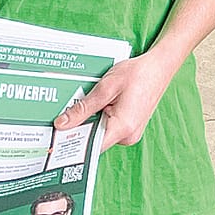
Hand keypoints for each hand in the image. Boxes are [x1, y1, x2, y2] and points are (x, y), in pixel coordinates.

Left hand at [55, 50, 178, 148]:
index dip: (71, 144)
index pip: (91, 147)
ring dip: (89, 122)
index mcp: (122, 128)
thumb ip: (83, 108)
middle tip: (60, 118)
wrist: (160, 67)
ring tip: (80, 106)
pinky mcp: (130, 126)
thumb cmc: (137, 74)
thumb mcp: (106, 88)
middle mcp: (128, 136)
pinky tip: (94, 105)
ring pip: (100, 133)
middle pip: (94, 140)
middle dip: (78, 129)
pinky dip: (99, 118)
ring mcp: (130, 133)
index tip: (54, 141)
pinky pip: (109, 127)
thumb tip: (62, 124)